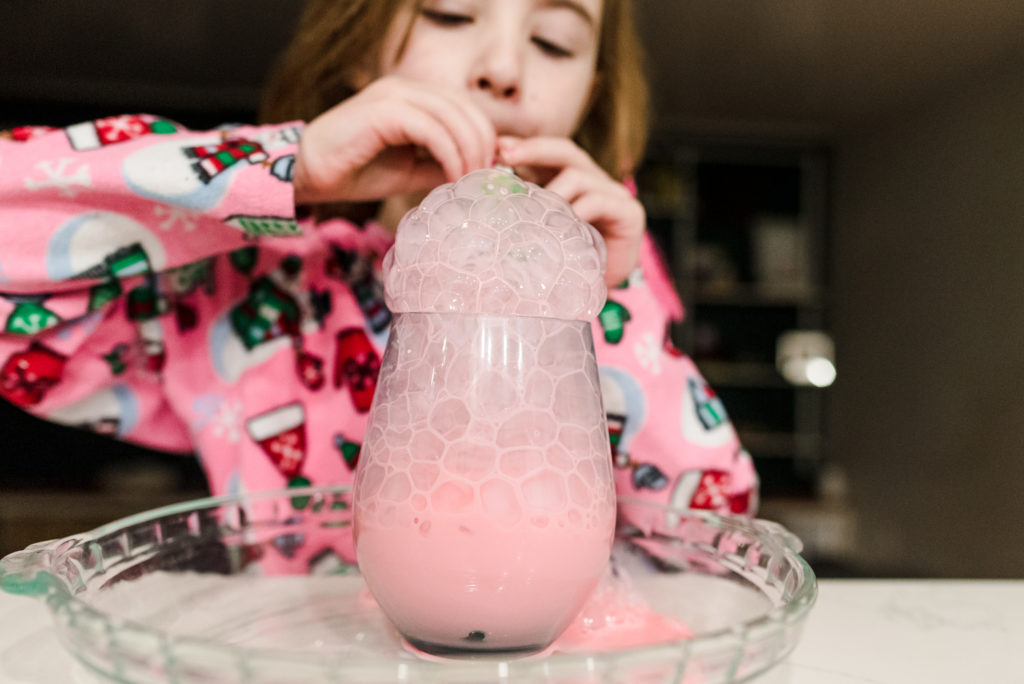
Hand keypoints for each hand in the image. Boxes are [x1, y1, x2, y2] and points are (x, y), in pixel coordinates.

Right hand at [293, 77, 495, 204]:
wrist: (309, 173)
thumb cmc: (356, 171)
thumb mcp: (412, 170)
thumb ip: (442, 164)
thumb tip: (478, 171)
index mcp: (414, 97)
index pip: (465, 107)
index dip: (484, 137)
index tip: (490, 171)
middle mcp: (406, 89)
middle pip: (465, 108)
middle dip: (483, 145)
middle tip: (485, 179)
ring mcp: (394, 95)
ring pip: (452, 117)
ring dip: (469, 152)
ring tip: (470, 182)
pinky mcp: (385, 110)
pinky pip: (431, 130)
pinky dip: (449, 155)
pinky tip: (453, 179)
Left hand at [497, 136, 644, 286]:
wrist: (593, 294)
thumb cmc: (564, 263)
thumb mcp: (539, 229)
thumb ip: (525, 206)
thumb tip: (492, 189)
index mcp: (573, 181)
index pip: (550, 153)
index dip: (525, 147)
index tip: (498, 148)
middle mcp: (595, 182)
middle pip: (566, 152)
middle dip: (533, 150)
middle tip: (506, 157)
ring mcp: (615, 195)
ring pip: (578, 176)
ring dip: (552, 191)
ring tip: (534, 210)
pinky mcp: (630, 213)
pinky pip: (598, 202)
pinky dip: (577, 211)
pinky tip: (562, 225)